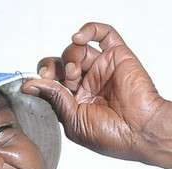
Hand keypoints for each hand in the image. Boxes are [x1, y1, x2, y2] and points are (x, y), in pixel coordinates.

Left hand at [21, 22, 166, 161]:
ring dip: (70, 55)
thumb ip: (54, 99)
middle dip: (53, 67)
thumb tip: (30, 85)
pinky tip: (79, 38)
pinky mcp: (118, 56)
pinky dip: (88, 30)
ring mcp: (102, 68)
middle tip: (55, 77)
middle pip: (61, 63)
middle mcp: (88, 83)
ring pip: (77, 49)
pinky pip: (103, 34)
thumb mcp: (73, 121)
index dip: (42, 78)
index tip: (38, 82)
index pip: (52, 82)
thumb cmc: (113, 135)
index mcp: (76, 101)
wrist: (141, 131)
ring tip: (75, 72)